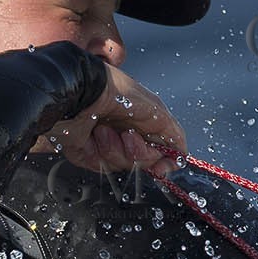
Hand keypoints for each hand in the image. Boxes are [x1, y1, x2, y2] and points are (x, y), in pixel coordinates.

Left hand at [33, 62, 186, 176]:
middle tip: (127, 136)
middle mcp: (128, 135)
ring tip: (102, 129)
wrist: (76, 90)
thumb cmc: (114, 91)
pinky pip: (101, 167)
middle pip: (145, 164)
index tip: (161, 167)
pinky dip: (96, 153)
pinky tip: (90, 136)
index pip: (163, 153)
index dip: (164, 162)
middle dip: (137, 153)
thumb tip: (181, 155)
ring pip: (123, 167)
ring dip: (114, 149)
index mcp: (145, 123)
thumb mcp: (154, 109)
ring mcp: (108, 145)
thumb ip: (172, 132)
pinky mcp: (87, 153)